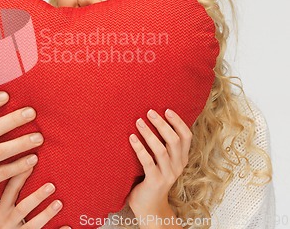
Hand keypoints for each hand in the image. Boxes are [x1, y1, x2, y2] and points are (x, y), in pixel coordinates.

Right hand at [0, 169, 70, 228]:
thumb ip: (6, 201)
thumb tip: (18, 176)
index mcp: (0, 212)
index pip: (9, 191)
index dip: (19, 176)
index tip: (31, 163)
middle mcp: (8, 222)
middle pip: (22, 208)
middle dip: (37, 197)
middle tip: (51, 186)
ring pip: (32, 225)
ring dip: (46, 214)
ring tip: (59, 203)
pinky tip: (67, 227)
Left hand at [127, 109, 191, 223]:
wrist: (150, 207)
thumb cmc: (153, 178)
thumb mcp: (163, 162)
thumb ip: (163, 146)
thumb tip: (152, 119)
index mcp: (181, 159)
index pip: (186, 137)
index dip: (178, 122)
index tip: (167, 110)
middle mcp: (177, 166)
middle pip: (174, 140)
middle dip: (162, 124)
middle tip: (149, 112)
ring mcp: (167, 174)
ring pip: (161, 150)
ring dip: (149, 133)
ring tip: (138, 122)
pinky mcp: (154, 181)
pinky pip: (147, 161)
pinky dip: (139, 148)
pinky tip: (131, 138)